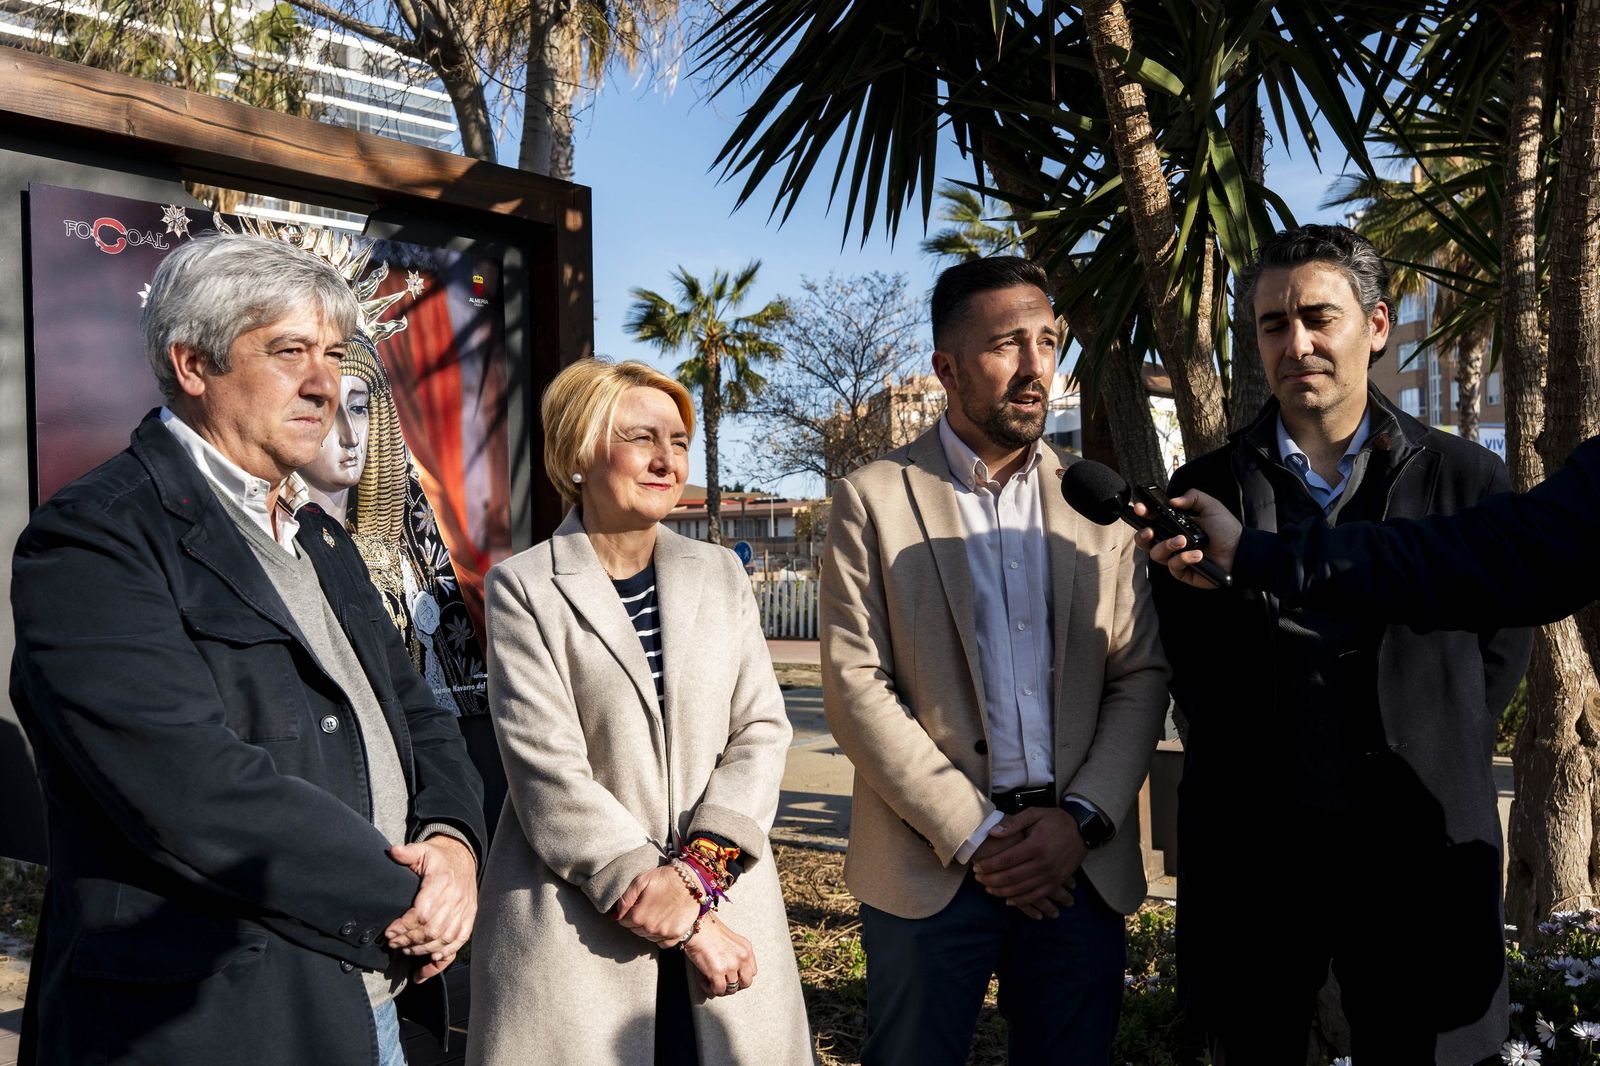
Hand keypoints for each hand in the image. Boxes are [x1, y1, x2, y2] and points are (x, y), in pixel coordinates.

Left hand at [384, 835, 477, 981]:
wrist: (463, 858)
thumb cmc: (438, 858)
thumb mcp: (422, 850)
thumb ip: (407, 853)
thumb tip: (393, 851)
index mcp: (442, 881)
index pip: (423, 912)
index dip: (404, 926)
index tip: (389, 931)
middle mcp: (456, 898)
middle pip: (432, 930)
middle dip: (409, 940)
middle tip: (393, 943)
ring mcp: (465, 911)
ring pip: (444, 939)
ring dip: (422, 950)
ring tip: (405, 950)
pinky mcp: (469, 919)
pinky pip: (458, 943)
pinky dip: (443, 957)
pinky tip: (428, 965)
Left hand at [613, 864, 700, 943]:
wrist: (690, 880)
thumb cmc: (664, 878)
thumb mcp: (640, 880)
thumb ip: (625, 899)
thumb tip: (615, 916)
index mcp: (638, 916)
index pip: (624, 922)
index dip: (628, 912)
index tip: (636, 904)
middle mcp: (650, 928)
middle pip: (635, 930)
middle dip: (638, 920)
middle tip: (648, 907)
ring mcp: (664, 933)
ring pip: (648, 937)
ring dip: (649, 928)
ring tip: (657, 912)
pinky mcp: (676, 934)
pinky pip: (662, 943)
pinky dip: (661, 936)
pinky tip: (665, 923)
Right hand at [682, 912, 756, 996]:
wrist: (696, 927)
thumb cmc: (708, 930)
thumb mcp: (730, 940)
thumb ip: (735, 954)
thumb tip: (732, 971)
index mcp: (746, 949)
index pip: (752, 972)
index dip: (742, 977)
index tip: (733, 977)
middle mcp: (741, 958)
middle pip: (746, 983)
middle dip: (735, 986)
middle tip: (724, 983)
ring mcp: (730, 966)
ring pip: (731, 989)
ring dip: (720, 988)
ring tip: (710, 981)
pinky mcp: (717, 972)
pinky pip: (718, 990)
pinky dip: (710, 989)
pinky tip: (704, 981)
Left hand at [970, 822, 1071, 917]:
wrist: (1082, 830)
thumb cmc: (1055, 820)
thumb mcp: (1034, 814)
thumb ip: (1013, 823)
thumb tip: (992, 832)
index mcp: (1035, 845)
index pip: (1006, 860)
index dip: (989, 865)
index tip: (976, 867)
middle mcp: (1043, 863)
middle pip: (1011, 877)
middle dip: (991, 880)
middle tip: (978, 879)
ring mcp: (1051, 875)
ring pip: (1021, 890)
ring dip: (1002, 892)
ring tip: (988, 889)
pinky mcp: (1057, 882)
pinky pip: (1036, 896)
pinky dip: (1021, 900)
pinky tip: (1008, 900)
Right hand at [1131, 489, 1240, 587]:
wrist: (1239, 550)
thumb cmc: (1225, 529)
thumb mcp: (1210, 506)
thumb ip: (1193, 497)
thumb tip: (1172, 500)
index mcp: (1174, 525)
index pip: (1152, 520)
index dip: (1143, 515)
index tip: (1141, 509)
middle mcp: (1171, 541)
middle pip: (1145, 541)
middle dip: (1142, 536)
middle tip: (1150, 531)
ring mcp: (1175, 557)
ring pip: (1156, 554)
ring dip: (1167, 545)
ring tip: (1183, 540)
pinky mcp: (1183, 572)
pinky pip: (1173, 566)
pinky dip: (1183, 559)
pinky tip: (1197, 555)